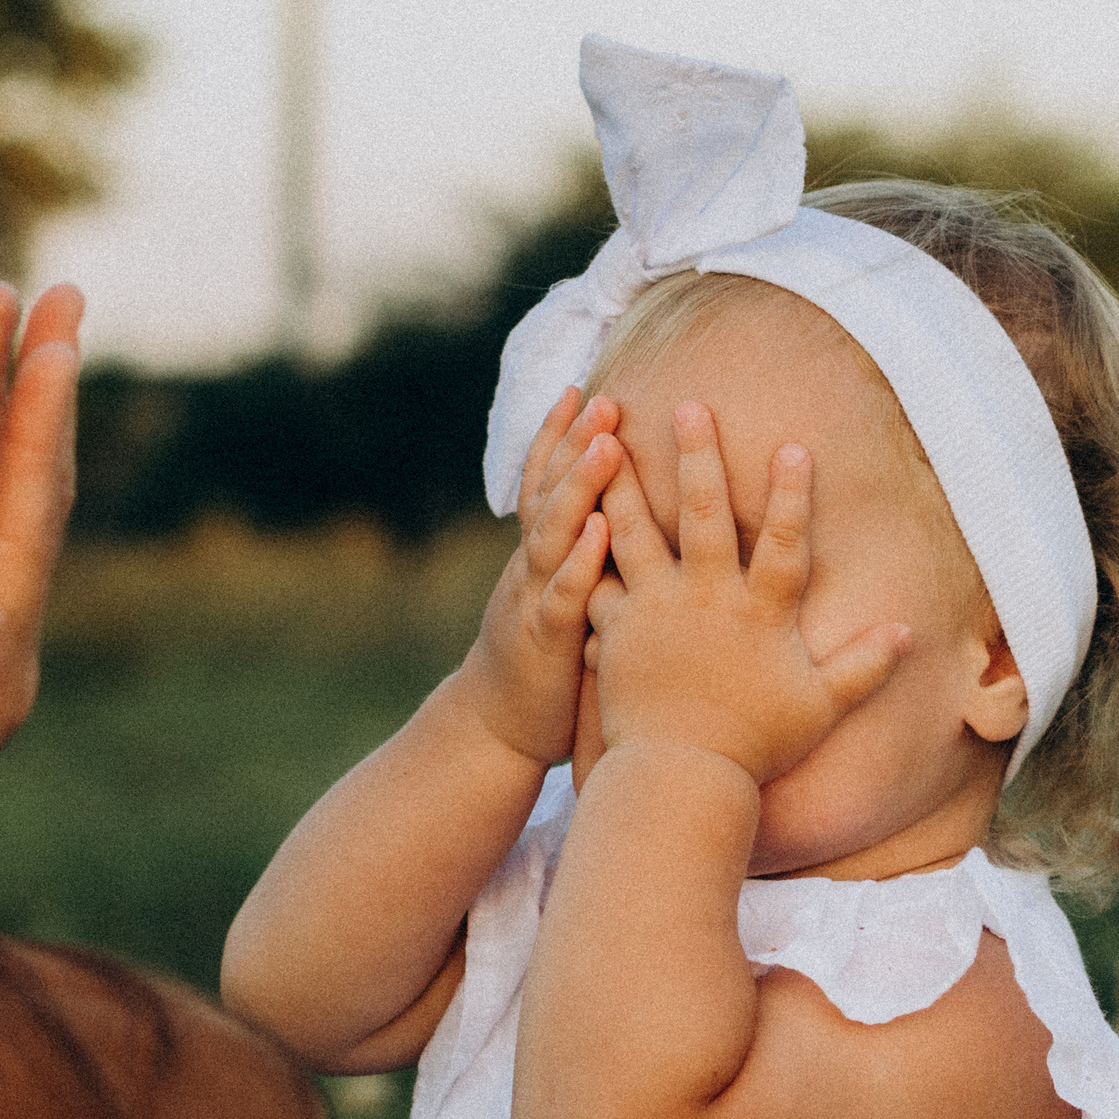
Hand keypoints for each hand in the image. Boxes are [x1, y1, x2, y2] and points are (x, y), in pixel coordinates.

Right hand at [455, 388, 622, 765]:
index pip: (542, 483)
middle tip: (604, 398)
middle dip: (572, 444)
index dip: (557, 436)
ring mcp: (532, 600)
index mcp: (536, 556)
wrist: (494, 732)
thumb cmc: (543, 664)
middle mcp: (529, 568)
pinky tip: (602, 534)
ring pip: (551, 535)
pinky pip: (561, 596)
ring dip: (579, 488)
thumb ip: (583, 560)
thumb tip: (624, 520)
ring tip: (608, 445)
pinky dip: (579, 562)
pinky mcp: (544, 642)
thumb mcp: (560, 600)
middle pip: (547, 494)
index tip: (581, 386)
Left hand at [586, 404, 906, 785]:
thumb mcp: (820, 707)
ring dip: (625, 481)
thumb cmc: (755, 746)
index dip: (793, 494)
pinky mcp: (615, 629)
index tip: (793, 444)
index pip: (787, 542)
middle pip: (705, 515)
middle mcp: (707, 599)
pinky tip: (569, 509)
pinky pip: (596, 577)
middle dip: (698, 456)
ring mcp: (655, 611)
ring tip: (608, 437)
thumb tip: (908, 632)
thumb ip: (864, 665)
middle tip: (687, 405)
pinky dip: (583, 544)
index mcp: (760, 613)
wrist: (680, 777)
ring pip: (636, 532)